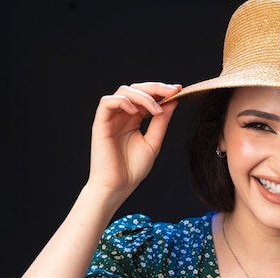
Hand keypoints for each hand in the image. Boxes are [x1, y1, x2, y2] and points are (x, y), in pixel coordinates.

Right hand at [87, 82, 180, 199]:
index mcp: (133, 119)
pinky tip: (136, 111)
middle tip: (172, 91)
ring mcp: (110, 118)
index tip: (178, 90)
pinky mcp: (100, 124)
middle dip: (155, 87)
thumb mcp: (153, 142)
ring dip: (143, 96)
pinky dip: (123, 101)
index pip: (146, 96)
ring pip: (123, 91)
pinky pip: (107, 102)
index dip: (161, 90)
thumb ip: (161, 122)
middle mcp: (121, 115)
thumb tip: (172, 101)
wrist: (118, 187)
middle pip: (135, 88)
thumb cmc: (133, 169)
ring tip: (156, 110)